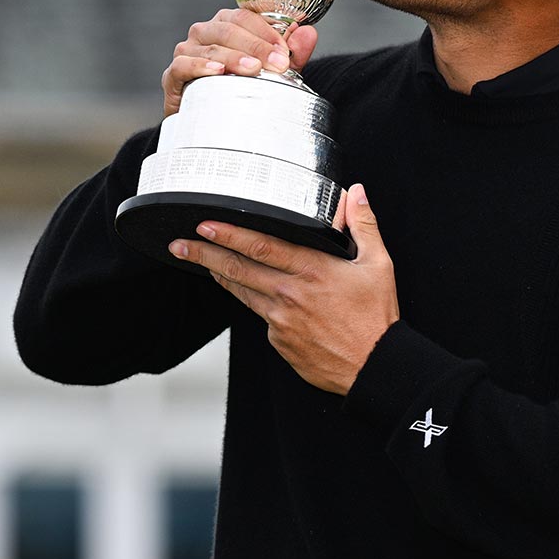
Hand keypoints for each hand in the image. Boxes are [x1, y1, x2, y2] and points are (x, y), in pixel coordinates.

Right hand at [163, 8, 319, 115]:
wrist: (212, 122)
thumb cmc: (243, 87)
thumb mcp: (275, 71)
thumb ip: (293, 52)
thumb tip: (309, 31)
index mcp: (228, 24)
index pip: (246, 15)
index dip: (267, 29)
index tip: (286, 48)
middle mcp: (205, 32)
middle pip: (229, 28)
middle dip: (257, 45)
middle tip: (278, 63)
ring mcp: (187, 52)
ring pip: (210, 46)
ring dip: (235, 56)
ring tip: (255, 69)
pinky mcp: (173, 75)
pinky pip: (183, 65)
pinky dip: (200, 66)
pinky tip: (218, 72)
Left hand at [170, 183, 398, 394]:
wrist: (373, 364)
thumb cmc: (376, 316)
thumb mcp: (379, 264)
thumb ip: (363, 225)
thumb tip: (356, 194)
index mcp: (312, 270)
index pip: (261, 247)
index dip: (230, 234)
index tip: (206, 225)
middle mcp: (289, 294)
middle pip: (237, 269)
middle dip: (204, 254)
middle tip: (180, 244)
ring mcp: (280, 320)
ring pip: (242, 292)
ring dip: (219, 275)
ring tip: (200, 261)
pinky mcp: (278, 340)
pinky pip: (261, 315)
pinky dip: (255, 301)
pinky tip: (253, 294)